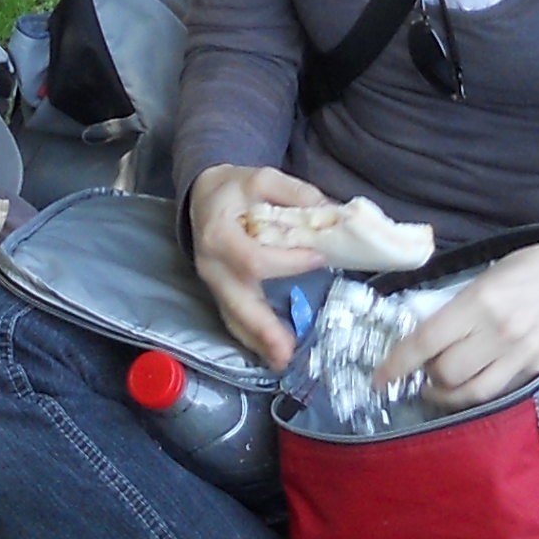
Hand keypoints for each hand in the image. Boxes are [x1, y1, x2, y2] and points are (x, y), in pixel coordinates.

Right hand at [188, 162, 334, 368]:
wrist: (204, 196)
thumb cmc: (235, 189)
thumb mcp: (263, 178)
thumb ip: (296, 193)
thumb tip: (334, 213)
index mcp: (219, 234)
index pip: (253, 258)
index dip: (286, 262)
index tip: (318, 258)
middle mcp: (211, 264)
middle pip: (236, 301)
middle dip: (262, 328)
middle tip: (287, 351)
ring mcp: (213, 283)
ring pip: (233, 317)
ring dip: (258, 341)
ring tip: (282, 361)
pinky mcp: (220, 293)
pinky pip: (234, 320)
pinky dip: (252, 339)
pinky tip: (272, 354)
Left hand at [375, 238, 538, 406]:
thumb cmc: (530, 267)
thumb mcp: (485, 277)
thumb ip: (457, 308)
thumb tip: (427, 337)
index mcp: (480, 302)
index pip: (426, 341)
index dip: (398, 363)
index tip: (380, 377)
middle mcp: (498, 332)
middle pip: (445, 373)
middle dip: (425, 375)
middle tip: (422, 367)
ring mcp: (519, 354)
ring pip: (470, 392)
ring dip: (446, 394)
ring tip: (438, 385)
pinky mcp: (536, 368)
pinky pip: (496, 391)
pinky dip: (475, 392)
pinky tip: (468, 384)